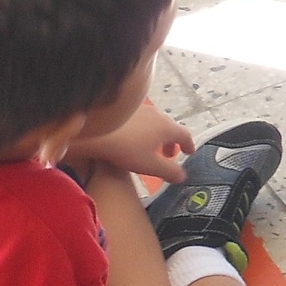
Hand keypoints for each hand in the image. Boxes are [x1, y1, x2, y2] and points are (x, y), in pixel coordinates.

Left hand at [61, 100, 192, 182]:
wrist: (96, 130)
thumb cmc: (126, 148)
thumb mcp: (151, 166)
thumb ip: (170, 172)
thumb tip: (182, 176)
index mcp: (167, 128)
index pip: (184, 135)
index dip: (189, 145)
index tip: (189, 152)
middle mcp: (157, 115)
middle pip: (170, 128)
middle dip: (171, 142)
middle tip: (169, 154)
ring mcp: (141, 109)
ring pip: (154, 123)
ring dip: (156, 135)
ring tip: (150, 147)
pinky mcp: (125, 109)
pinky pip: (140, 120)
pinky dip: (143, 130)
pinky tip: (132, 138)